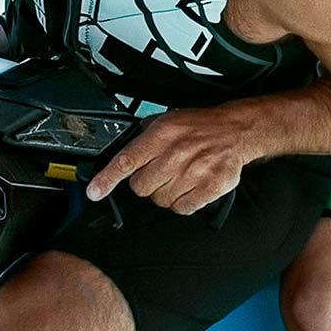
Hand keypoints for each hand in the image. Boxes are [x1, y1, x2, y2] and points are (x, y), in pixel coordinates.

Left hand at [89, 104, 263, 211]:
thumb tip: (118, 162)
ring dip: (166, 193)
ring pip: (161, 201)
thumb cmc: (198, 127)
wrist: (235, 131)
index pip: (127, 160)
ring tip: (180, 176)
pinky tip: (190, 186)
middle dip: (146, 184)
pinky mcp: (210, 187)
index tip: (95, 193)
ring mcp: (194, 172)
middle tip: (160, 172)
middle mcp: (176, 153)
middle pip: (141, 188)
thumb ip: (142, 141)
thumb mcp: (165, 122)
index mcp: (161, 135)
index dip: (107, 179)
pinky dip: (183, 202)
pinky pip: (183, 208)